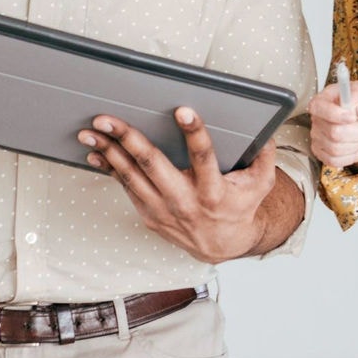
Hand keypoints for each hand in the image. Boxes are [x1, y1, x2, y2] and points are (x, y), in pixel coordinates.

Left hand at [82, 109, 279, 262]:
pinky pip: (126, 188)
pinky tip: (96, 152)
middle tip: (108, 119)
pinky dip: (109, 169)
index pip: (204, 158)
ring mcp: (164, 211)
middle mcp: (186, 202)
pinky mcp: (149, 216)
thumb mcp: (261, 183)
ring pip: (131, 177)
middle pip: (153, 166)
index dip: (194, 134)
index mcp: (214, 192)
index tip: (183, 111)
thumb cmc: (240, 207)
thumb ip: (264, 155)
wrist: (223, 245)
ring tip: (92, 131)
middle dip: (128, 139)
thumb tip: (266, 129)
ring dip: (109, 152)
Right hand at [307, 79, 357, 168]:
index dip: (336, 115)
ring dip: (354, 144)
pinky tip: (352, 147)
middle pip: (332, 132)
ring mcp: (318, 136)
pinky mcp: (322, 152)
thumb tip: (350, 96)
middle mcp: (318, 117)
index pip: (317, 107)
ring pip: (334, 148)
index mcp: (326, 98)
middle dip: (355, 133)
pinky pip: (333, 161)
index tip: (353, 116)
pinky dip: (349, 156)